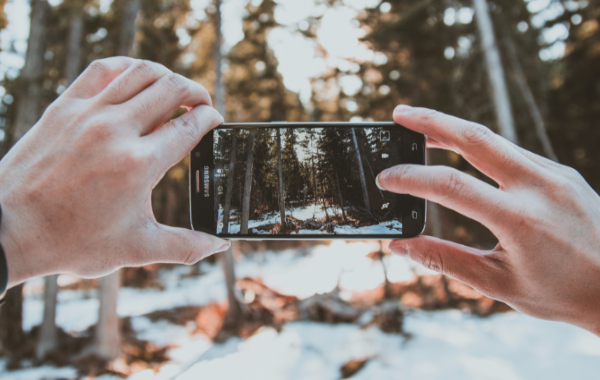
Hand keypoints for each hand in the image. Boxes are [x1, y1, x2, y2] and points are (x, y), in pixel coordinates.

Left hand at [0, 57, 229, 286]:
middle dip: (196, 93)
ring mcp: (88, 114)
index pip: (189, 126)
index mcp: (138, 165)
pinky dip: (128, 67)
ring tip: (174, 90)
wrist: (10, 229)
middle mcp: (116, 131)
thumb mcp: (136, 248)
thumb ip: (185, 246)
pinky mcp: (65, 106)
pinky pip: (104, 69)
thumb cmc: (72, 241)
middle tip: (201, 104)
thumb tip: (220, 246)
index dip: (210, 119)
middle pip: (172, 89)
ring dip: (167, 77)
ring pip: (141, 72)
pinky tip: (136, 78)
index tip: (215, 120)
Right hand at [377, 105, 599, 335]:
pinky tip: (464, 154)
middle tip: (399, 115)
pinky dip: (481, 148)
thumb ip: (445, 260)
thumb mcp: (498, 284)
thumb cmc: (560, 293)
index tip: (387, 178)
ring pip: (495, 139)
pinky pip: (513, 152)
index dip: (413, 178)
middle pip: (476, 137)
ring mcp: (554, 174)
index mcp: (520, 220)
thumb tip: (401, 245)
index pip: (452, 186)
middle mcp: (539, 186)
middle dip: (432, 121)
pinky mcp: (561, 172)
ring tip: (423, 130)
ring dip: (454, 131)